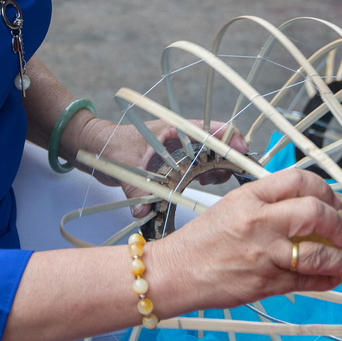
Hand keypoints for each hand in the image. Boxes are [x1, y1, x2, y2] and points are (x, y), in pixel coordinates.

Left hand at [93, 118, 248, 217]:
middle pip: (216, 145)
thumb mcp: (125, 166)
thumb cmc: (113, 146)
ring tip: (218, 182)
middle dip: (229, 158)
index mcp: (175, 129)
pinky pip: (199, 169)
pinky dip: (208, 177)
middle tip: (235, 176)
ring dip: (219, 169)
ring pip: (211, 158)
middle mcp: (182, 139)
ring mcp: (181, 152)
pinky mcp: (177, 164)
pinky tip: (207, 186)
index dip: (230, 138)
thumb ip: (136, 188)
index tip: (242, 151)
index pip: (210, 128)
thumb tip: (143, 212)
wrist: (99, 148)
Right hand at [146, 168, 341, 314]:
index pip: (297, 180)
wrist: (175, 272)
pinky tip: (335, 278)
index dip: (323, 189)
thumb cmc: (201, 240)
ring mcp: (264, 254)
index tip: (333, 200)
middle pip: (314, 212)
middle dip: (340, 223)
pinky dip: (327, 280)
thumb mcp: (231, 207)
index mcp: (249, 197)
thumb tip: (304, 207)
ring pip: (318, 253)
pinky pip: (306, 281)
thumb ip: (265, 203)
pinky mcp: (265, 283)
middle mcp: (259, 221)